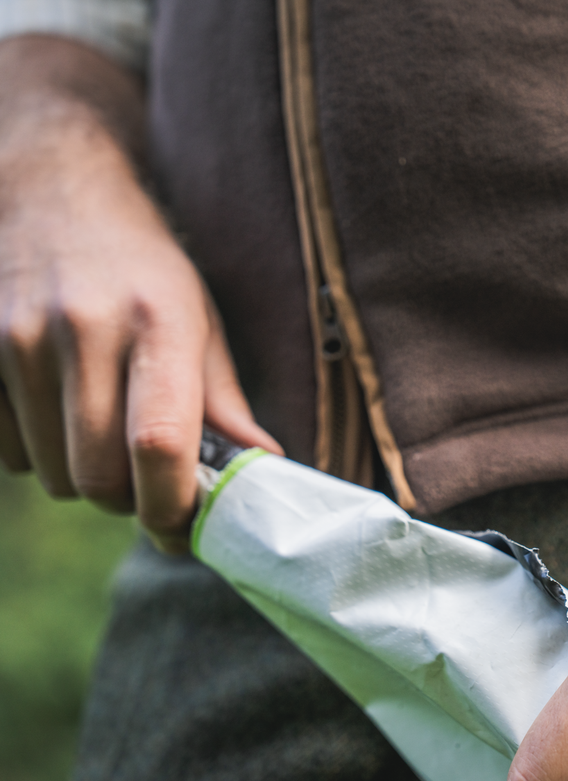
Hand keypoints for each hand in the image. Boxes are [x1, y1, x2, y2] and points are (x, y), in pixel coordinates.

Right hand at [0, 35, 280, 548]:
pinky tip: (54, 409)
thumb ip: (224, 401)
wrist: (51, 192)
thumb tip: (264, 468)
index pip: (160, 442)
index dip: (172, 502)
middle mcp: (85, 328)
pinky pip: (5, 454)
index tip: (185, 523)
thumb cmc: (143, 268)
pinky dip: (34, 453)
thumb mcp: (199, 320)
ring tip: (102, 429)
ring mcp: (16, 338)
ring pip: (51, 473)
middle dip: (127, 497)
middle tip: (146, 477)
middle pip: (98, 475)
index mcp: (159, 321)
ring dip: (82, 476)